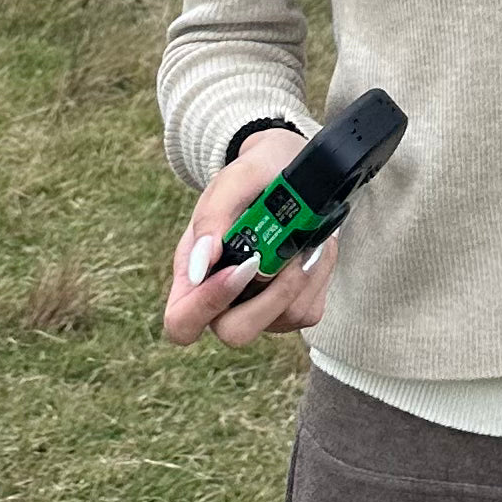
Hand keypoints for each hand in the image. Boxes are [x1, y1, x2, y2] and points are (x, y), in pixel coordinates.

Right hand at [162, 126, 340, 347]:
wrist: (289, 168)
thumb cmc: (253, 175)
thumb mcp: (232, 181)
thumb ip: (212, 217)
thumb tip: (201, 264)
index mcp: (193, 273)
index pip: (181, 322)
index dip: (206, 307)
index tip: (241, 266)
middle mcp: (224, 299)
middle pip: (235, 333)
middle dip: (270, 297)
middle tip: (289, 254)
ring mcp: (260, 306)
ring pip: (283, 319)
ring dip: (303, 275)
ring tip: (305, 235)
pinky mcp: (293, 305)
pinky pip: (309, 309)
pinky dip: (319, 275)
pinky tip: (315, 247)